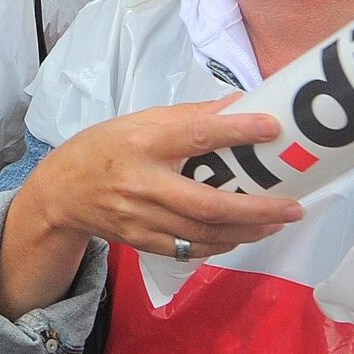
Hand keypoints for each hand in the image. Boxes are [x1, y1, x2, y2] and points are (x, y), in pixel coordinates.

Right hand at [0, 100, 295, 318]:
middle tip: (293, 206)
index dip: (236, 131)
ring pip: (204, 233)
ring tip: (278, 221)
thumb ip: (188, 116)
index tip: (273, 127)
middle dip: (256, 208)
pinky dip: (221, 244)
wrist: (60, 192)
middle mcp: (142, 183)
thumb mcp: (138, 121)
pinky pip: (190, 249)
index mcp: (142, 142)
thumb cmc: (105, 147)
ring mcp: (141, 218)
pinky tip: (242, 235)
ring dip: (247, 230)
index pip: (194, 135)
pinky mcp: (141, 242)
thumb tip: (239, 103)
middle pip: (207, 203)